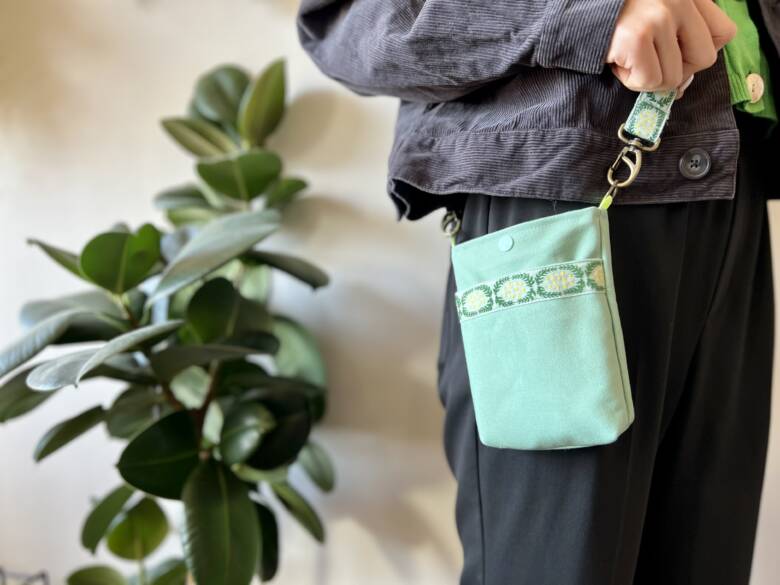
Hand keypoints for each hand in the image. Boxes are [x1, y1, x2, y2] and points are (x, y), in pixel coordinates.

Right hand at [606, 0, 736, 93]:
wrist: (570, 9)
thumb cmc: (611, 16)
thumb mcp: (654, 13)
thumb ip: (677, 39)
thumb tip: (681, 87)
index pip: (724, 33)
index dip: (699, 54)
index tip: (676, 57)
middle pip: (704, 59)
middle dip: (676, 71)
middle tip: (649, 62)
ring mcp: (659, 17)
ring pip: (673, 77)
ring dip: (646, 77)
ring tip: (627, 57)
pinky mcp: (636, 38)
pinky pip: (648, 81)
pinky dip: (630, 80)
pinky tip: (617, 61)